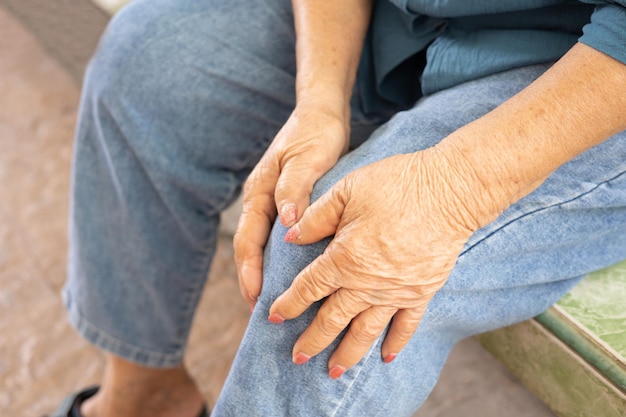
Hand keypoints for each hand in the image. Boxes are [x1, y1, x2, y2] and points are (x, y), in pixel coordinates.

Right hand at [234, 105, 349, 309]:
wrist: (321, 114)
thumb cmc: (315, 133)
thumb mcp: (308, 158)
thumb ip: (295, 188)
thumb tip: (285, 222)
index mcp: (259, 192)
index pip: (248, 239)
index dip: (250, 270)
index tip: (256, 296)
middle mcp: (260, 201)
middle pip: (249, 249)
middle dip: (252, 280)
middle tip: (261, 312)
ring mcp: (271, 203)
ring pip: (261, 246)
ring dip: (264, 273)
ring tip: (273, 302)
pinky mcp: (285, 205)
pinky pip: (275, 239)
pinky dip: (278, 260)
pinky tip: (291, 274)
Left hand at [268, 148, 482, 377]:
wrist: (450, 190)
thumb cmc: (396, 185)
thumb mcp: (346, 191)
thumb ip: (315, 218)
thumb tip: (289, 237)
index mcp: (343, 258)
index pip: (308, 288)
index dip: (289, 303)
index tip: (274, 316)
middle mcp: (367, 283)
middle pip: (333, 318)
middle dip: (312, 339)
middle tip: (297, 357)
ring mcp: (396, 292)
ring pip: (365, 331)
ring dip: (347, 353)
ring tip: (333, 372)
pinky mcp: (421, 291)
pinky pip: (406, 325)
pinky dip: (396, 343)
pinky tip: (386, 358)